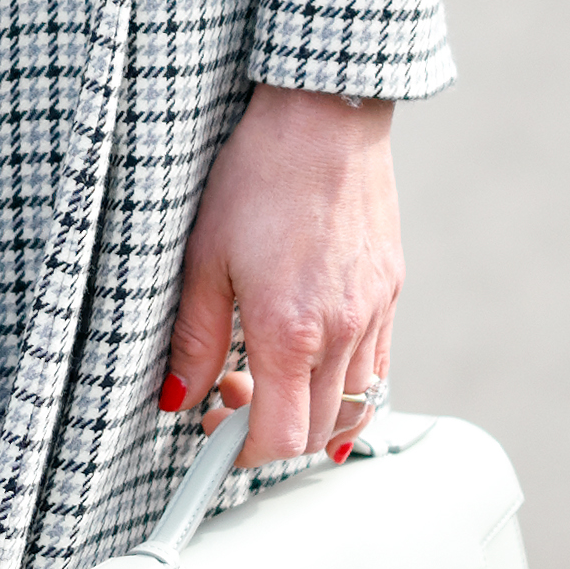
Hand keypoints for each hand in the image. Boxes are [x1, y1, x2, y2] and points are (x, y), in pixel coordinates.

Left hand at [163, 85, 400, 468]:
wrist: (324, 118)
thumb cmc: (260, 173)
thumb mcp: (204, 255)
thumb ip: (193, 338)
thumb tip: (178, 396)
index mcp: (289, 330)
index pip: (278, 437)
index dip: (240, 450)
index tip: (213, 432)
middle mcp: (342, 333)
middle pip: (317, 432)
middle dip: (269, 432)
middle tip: (229, 393)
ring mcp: (374, 315)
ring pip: (354, 407)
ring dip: (311, 413)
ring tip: (269, 375)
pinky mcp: (391, 294)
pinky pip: (378, 368)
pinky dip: (348, 386)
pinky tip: (314, 359)